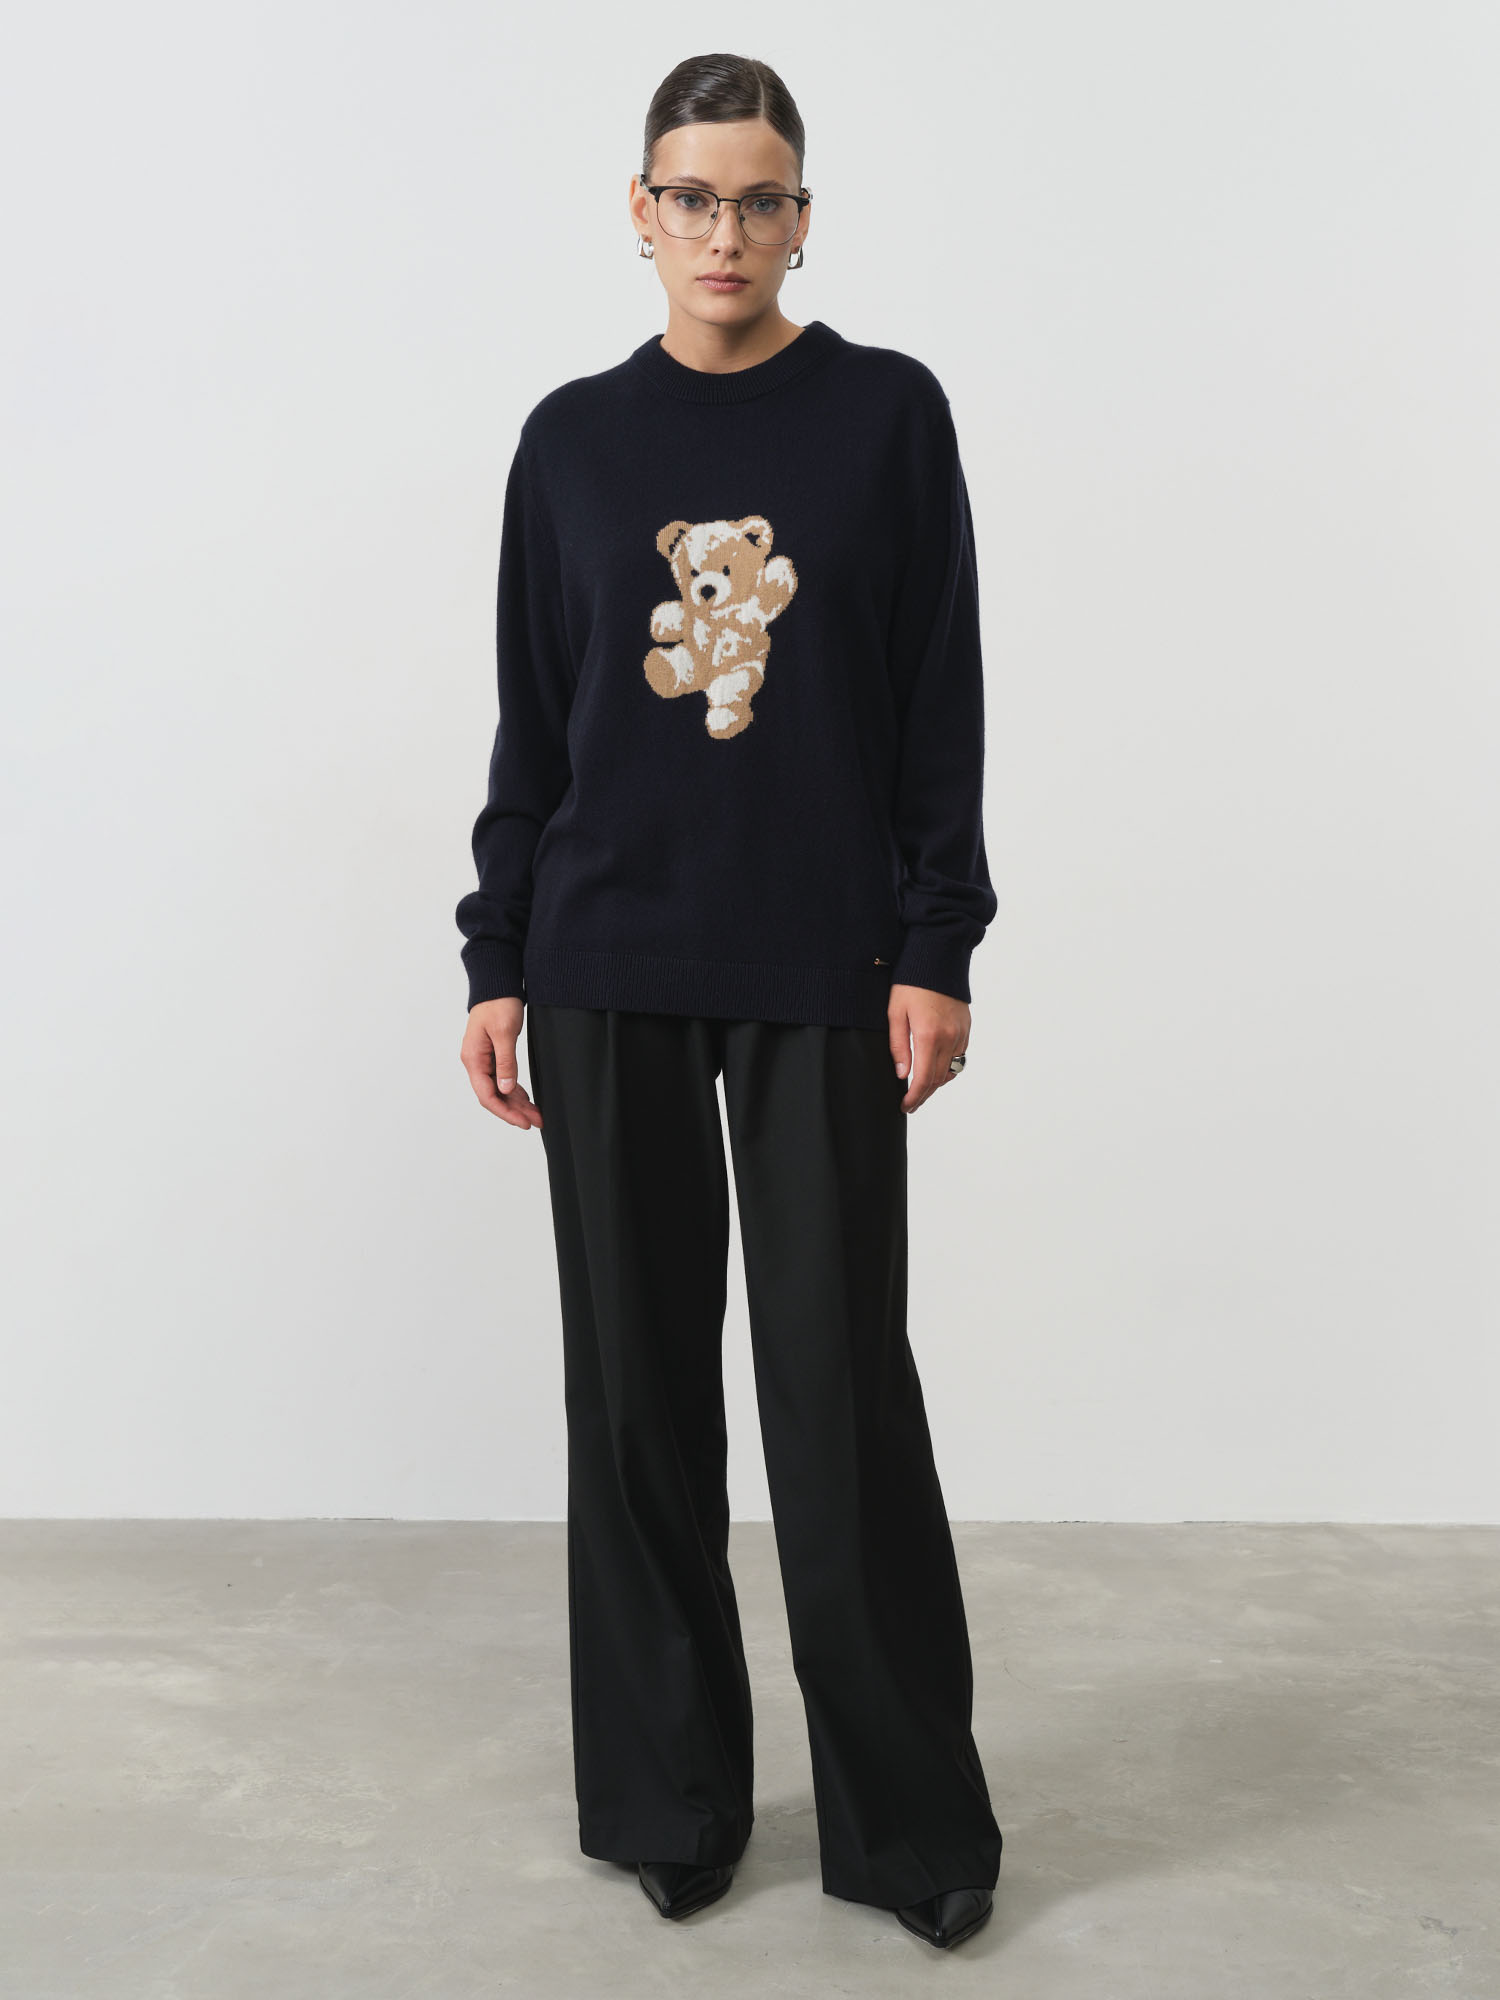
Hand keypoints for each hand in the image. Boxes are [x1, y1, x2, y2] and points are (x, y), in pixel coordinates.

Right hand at [460, 996, 542, 1130]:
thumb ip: (505, 1062)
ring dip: (516, 1103)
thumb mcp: (504, 1033)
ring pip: (499, 1090)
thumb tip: (505, 1090)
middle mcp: (475, 1062)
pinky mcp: (492, 1055)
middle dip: (514, 1111)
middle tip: (536, 1121)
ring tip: (536, 1115)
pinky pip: (502, 1079)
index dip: (505, 1112)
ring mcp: (483, 1059)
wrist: (497, 984)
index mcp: (474, 1059)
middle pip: (493, 1096)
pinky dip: (515, 1091)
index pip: (487, 1095)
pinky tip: (527, 1099)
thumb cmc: (499, 1003)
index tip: (523, 1122)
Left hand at [888, 984, 970, 1112]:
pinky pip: (959, 1057)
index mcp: (929, 1036)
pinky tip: (936, 1069)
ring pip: (951, 1071)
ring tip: (921, 1090)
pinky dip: (948, 1068)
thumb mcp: (895, 1013)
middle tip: (911, 1104)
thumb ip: (898, 1046)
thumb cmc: (911, 983)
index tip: (905, 1106)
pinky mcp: (966, 1028)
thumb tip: (902, 1074)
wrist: (938, 959)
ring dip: (937, 1084)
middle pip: (939, 1080)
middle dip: (924, 1095)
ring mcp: (960, 1033)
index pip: (924, 1079)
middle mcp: (949, 1038)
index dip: (914, 1097)